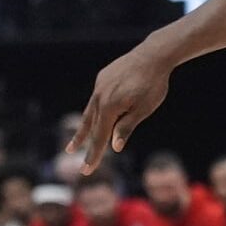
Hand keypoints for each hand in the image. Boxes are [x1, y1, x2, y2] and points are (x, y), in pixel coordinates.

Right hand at [68, 46, 172, 173]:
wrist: (154, 54)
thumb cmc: (153, 84)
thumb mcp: (144, 109)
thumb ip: (127, 127)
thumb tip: (114, 147)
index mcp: (109, 108)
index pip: (99, 137)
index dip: (93, 155)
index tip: (86, 171)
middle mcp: (99, 98)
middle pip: (89, 127)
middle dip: (83, 145)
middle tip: (74, 161)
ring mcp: (99, 87)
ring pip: (89, 112)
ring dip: (82, 130)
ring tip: (72, 146)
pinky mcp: (102, 78)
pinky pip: (97, 98)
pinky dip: (96, 110)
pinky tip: (100, 113)